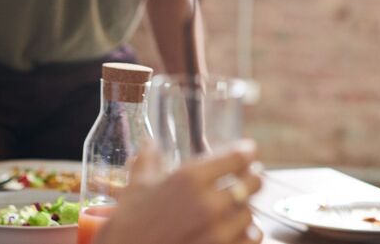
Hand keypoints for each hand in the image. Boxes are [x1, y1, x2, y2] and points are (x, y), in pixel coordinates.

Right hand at [95, 142, 262, 243]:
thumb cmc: (126, 226)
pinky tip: (238, 232)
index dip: (247, 153)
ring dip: (245, 210)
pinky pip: (251, 239)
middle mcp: (208, 203)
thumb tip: (150, 144)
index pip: (238, 156)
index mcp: (189, 178)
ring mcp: (216, 231)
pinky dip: (247, 234)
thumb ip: (148, 161)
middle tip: (247, 180)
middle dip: (251, 180)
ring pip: (251, 213)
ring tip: (236, 210)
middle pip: (253, 183)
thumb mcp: (135, 187)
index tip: (248, 154)